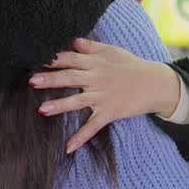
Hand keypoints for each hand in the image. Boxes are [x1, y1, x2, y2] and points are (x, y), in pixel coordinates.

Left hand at [30, 38, 180, 153]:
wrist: (156, 84)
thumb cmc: (132, 66)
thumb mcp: (112, 51)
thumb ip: (91, 47)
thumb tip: (72, 40)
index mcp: (96, 63)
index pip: (71, 59)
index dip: (54, 59)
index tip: (36, 59)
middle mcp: (97, 79)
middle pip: (71, 78)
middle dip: (51, 79)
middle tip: (32, 82)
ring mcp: (103, 97)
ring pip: (78, 101)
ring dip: (60, 105)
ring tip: (41, 109)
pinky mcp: (109, 113)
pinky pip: (93, 126)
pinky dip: (81, 137)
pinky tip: (68, 148)